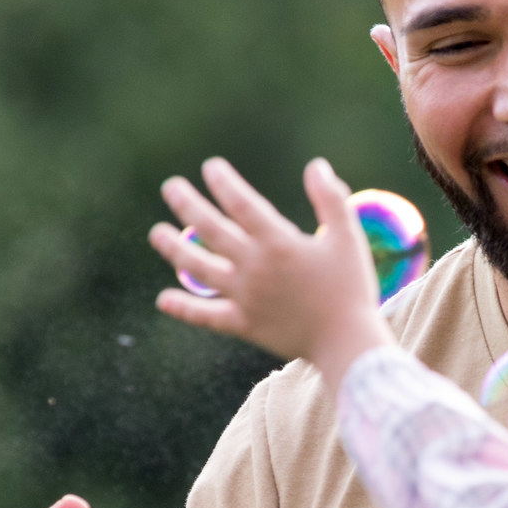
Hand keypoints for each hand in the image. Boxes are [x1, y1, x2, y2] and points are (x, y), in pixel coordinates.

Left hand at [152, 158, 393, 380]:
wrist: (346, 341)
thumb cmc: (351, 287)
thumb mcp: (348, 237)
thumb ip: (330, 199)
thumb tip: (316, 166)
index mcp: (278, 243)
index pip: (242, 205)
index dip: (224, 183)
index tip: (211, 167)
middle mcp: (255, 267)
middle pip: (211, 231)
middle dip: (188, 205)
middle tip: (170, 187)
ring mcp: (245, 297)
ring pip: (199, 269)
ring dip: (175, 249)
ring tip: (157, 233)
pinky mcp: (244, 324)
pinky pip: (207, 316)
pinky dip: (184, 308)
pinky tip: (163, 299)